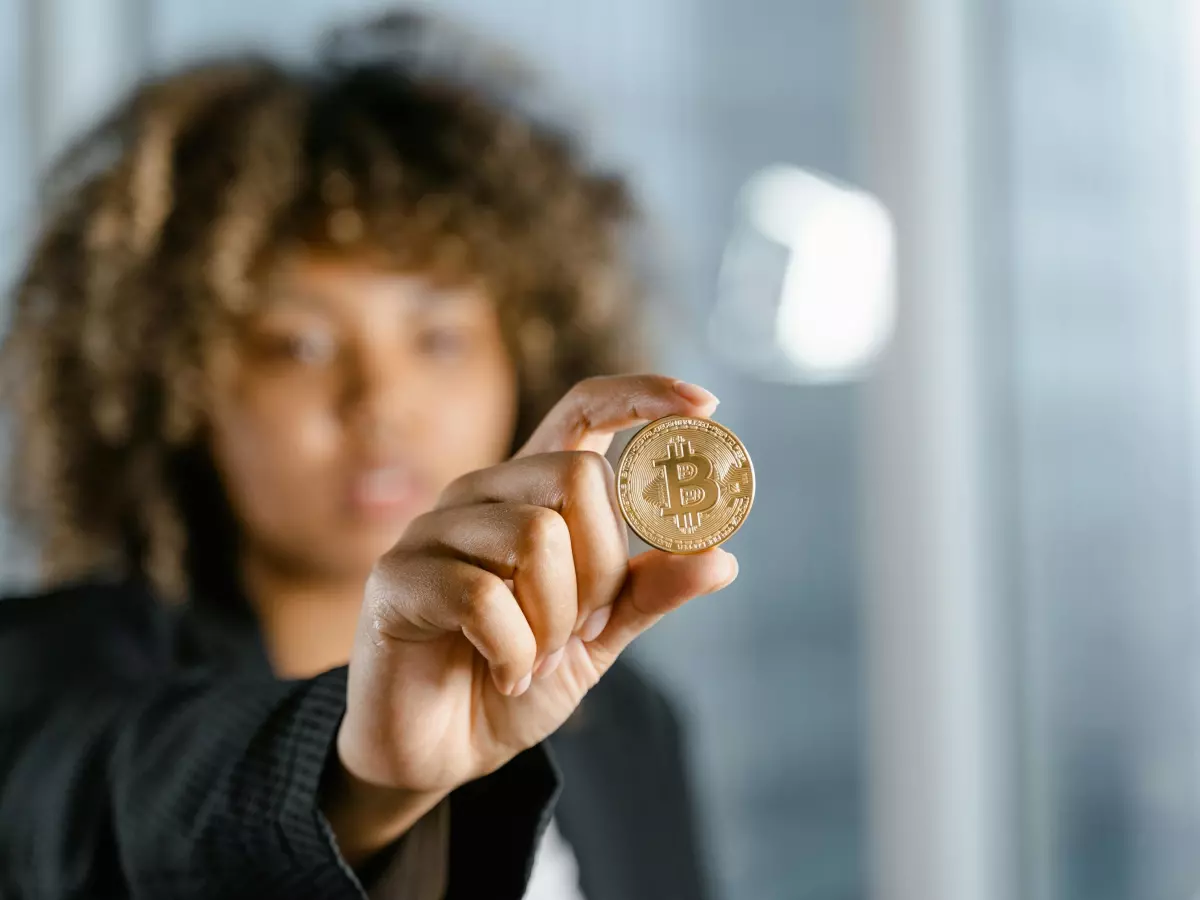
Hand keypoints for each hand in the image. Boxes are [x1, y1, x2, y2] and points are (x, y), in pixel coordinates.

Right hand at [327, 375, 737, 860]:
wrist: (440, 752)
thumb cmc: (514, 679)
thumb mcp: (599, 638)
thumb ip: (648, 592)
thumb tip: (721, 559)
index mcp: (532, 493)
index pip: (585, 410)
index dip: (644, 395)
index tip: (706, 404)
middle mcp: (482, 494)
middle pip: (578, 475)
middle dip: (603, 567)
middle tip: (583, 628)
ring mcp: (433, 530)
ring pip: (536, 536)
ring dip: (557, 621)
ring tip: (536, 658)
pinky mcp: (396, 579)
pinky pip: (484, 599)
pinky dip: (515, 654)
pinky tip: (505, 675)